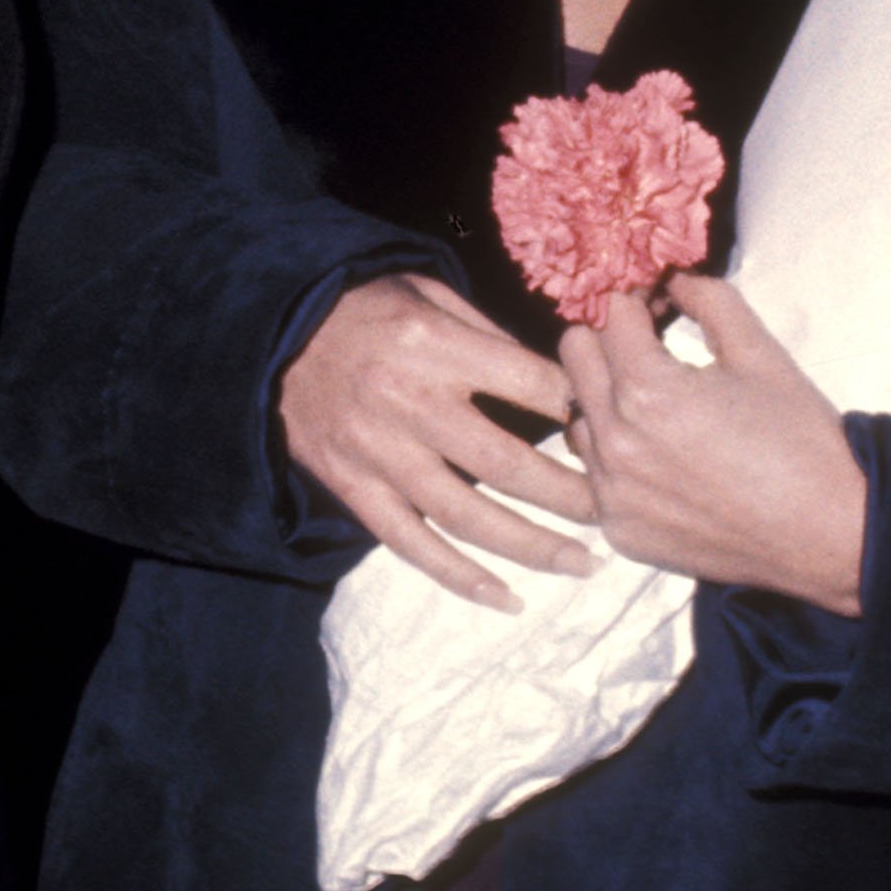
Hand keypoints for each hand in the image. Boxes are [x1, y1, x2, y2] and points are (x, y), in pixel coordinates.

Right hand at [279, 273, 594, 610]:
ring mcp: (380, 457)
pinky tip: (507, 598)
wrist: (275, 337)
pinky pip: (412, 545)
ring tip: (583, 563)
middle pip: (505, 463)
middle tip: (614, 509)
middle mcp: (410, 407)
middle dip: (569, 492)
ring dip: (530, 546)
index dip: (578, 407)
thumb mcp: (431, 292)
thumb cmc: (370, 307)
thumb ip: (491, 335)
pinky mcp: (354, 491)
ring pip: (466, 517)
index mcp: (436, 348)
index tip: (613, 424)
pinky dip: (460, 578)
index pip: (529, 384)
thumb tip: (560, 374)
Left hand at [563, 276, 866, 615]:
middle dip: (610, 339)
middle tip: (650, 344)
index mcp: (648, 392)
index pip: (610, 316)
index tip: (658, 301)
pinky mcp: (619, 530)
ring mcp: (611, 494)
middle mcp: (615, 443)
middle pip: (575, 358)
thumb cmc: (799, 437)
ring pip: (578, 418)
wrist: (823, 530)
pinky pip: (595, 476)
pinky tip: (666, 458)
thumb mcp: (762, 353)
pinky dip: (619, 456)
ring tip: (658, 405)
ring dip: (607, 399)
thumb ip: (711, 301)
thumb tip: (675, 280)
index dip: (637, 297)